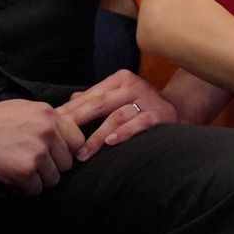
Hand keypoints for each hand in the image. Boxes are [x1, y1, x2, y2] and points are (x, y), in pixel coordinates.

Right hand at [0, 97, 85, 193]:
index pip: (77, 139)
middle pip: (66, 163)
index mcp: (49, 113)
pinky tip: (10, 176)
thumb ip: (47, 121)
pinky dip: (23, 188)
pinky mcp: (26, 171)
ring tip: (18, 168)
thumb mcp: (25, 109)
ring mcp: (37, 151)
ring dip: (38, 179)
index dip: (66, 150)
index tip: (54, 155)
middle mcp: (47, 131)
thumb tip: (67, 135)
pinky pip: (36, 189)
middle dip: (51, 167)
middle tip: (31, 163)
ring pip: (53, 179)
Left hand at [62, 71, 177, 161]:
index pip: (90, 95)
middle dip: (78, 121)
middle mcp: (133, 86)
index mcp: (119, 80)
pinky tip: (111, 142)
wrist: (180, 107)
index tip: (53, 123)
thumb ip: (97, 98)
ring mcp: (147, 99)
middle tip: (62, 139)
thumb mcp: (119, 97)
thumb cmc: (142, 105)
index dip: (71, 110)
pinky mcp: (159, 114)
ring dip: (98, 136)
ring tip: (83, 153)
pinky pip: (139, 123)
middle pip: (99, 103)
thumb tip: (70, 101)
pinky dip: (124, 132)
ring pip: (116, 116)